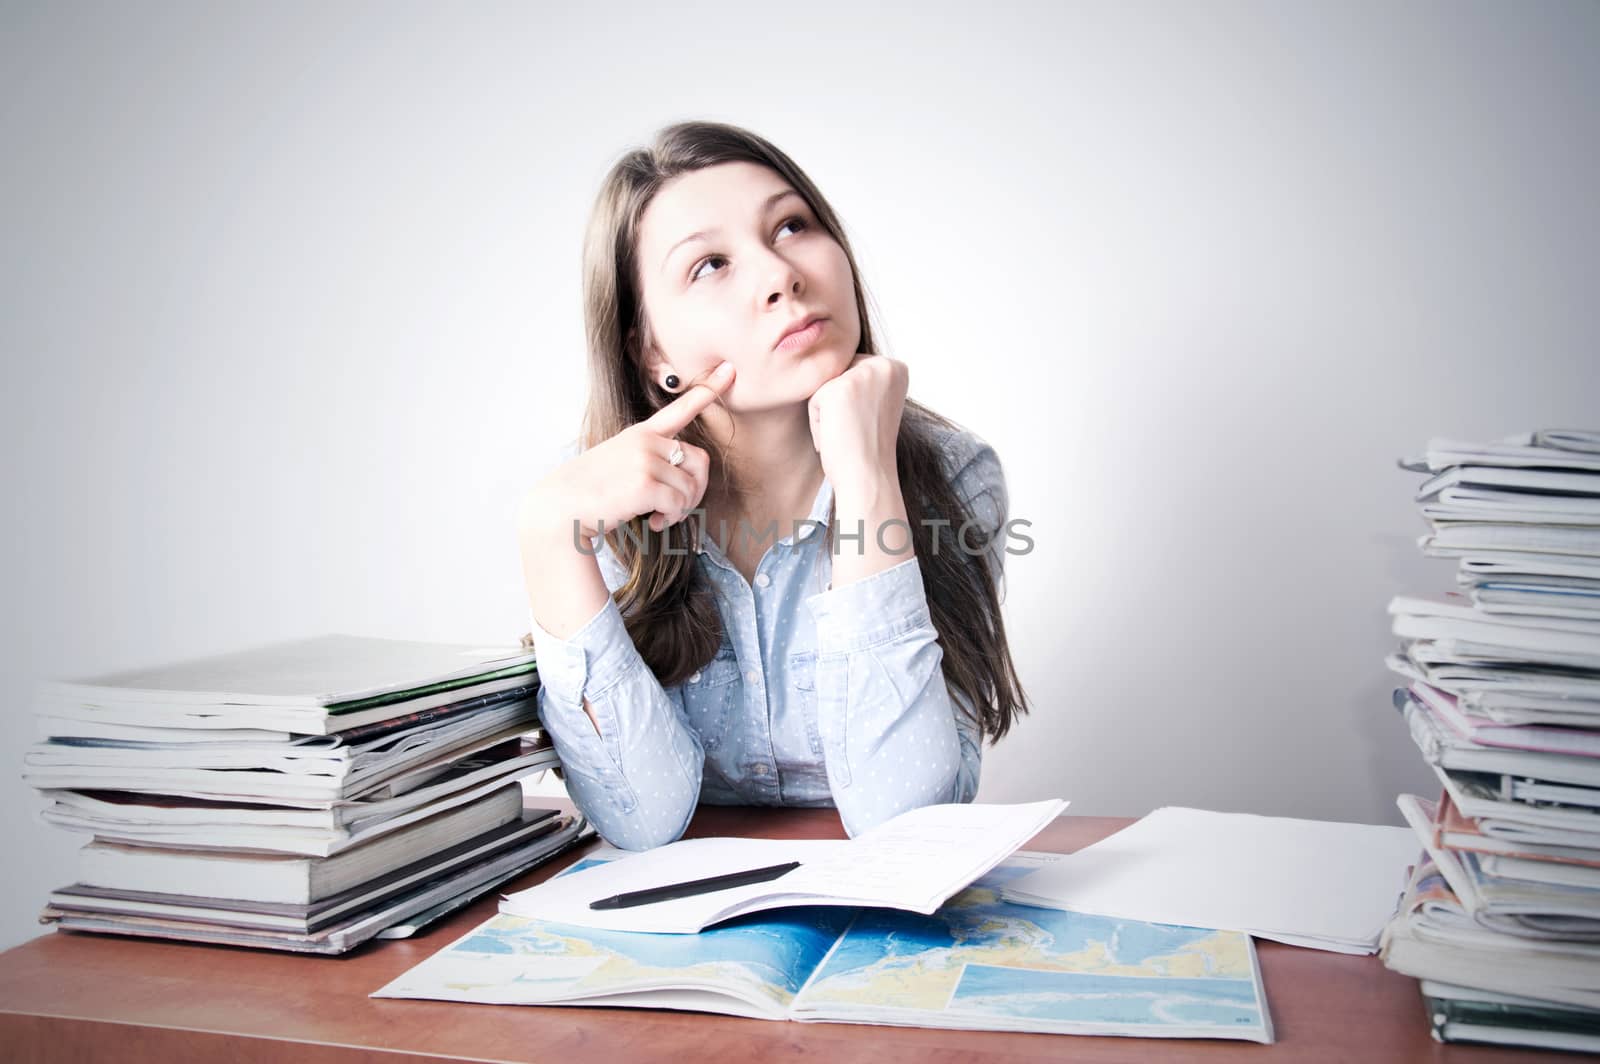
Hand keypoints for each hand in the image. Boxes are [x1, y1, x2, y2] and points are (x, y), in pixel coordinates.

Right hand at [521, 362, 734, 544]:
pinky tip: (652, 522)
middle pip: (700, 462)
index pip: (679, 409)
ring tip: (659, 516)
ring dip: (681, 510)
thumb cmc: (590, 491)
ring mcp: (645, 460)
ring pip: (691, 488)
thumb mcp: (618, 462)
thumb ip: (650, 460)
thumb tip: (684, 480)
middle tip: (677, 508)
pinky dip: (670, 519)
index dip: (708, 390)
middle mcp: (646, 442)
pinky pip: (678, 504)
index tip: (729, 370)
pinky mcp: (645, 483)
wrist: (560, 507)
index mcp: (641, 434)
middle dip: (696, 490)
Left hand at [806, 353, 907, 495]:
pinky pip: (813, 401)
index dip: (852, 402)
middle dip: (838, 406)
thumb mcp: (875, 404)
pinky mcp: (839, 389)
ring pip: (823, 387)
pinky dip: (818, 424)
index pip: (853, 369)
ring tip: (848, 434)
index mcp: (896, 368)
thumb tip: (831, 358)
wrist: (869, 478)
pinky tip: (837, 438)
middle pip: (837, 374)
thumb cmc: (868, 448)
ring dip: (827, 415)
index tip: (867, 424)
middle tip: (857, 431)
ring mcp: (861, 375)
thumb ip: (863, 380)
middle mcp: (883, 366)